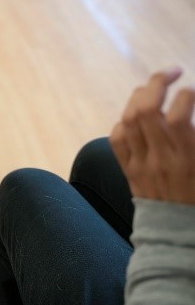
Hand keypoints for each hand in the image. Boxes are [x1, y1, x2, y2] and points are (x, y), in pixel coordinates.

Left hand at [110, 68, 194, 204]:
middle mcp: (162, 158)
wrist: (178, 232)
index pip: (181, 116)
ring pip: (129, 118)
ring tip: (155, 87)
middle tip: (173, 71)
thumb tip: (191, 108)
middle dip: (158, 82)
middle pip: (147, 109)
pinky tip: (137, 116)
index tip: (193, 91)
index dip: (188, 94)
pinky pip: (117, 138)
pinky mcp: (128, 170)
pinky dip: (125, 121)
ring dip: (141, 95)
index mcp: (189, 158)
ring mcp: (141, 164)